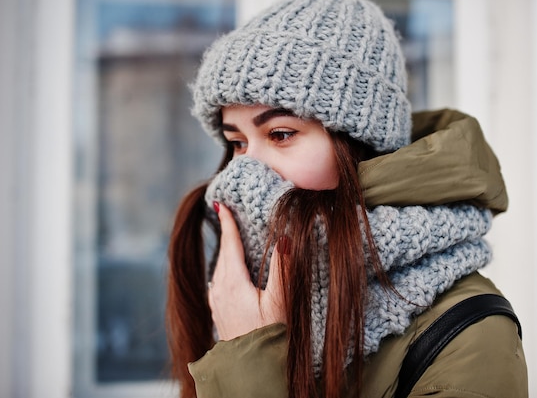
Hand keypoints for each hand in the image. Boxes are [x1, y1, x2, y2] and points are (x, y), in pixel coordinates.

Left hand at [208, 202, 285, 340]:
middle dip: (226, 233)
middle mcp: (220, 289)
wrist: (251, 368)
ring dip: (225, 250)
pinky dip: (224, 266)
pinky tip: (229, 268)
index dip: (227, 224)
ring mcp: (217, 301)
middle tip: (228, 213)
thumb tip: (284, 238)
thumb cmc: (269, 336)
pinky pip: (218, 280)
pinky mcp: (218, 311)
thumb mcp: (279, 302)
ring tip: (231, 235)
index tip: (221, 205)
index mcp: (234, 283)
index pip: (230, 246)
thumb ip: (282, 269)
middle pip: (223, 254)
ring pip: (219, 267)